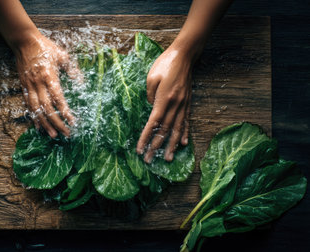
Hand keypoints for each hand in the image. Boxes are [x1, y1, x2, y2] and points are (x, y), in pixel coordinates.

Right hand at [13, 32, 79, 137]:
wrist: (24, 41)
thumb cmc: (45, 47)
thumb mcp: (62, 55)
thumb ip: (71, 69)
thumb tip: (80, 80)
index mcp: (49, 76)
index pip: (58, 98)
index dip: (65, 112)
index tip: (73, 122)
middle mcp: (38, 84)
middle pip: (47, 108)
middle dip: (57, 122)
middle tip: (66, 133)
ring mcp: (29, 86)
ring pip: (36, 110)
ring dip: (45, 124)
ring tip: (53, 135)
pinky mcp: (23, 87)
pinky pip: (28, 105)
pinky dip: (33, 117)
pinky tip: (38, 126)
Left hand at [136, 43, 194, 162]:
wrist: (184, 55)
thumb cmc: (165, 64)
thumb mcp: (151, 77)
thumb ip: (149, 95)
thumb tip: (150, 108)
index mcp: (163, 99)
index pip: (153, 123)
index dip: (146, 138)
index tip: (140, 150)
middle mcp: (175, 105)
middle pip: (164, 130)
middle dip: (156, 147)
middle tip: (149, 160)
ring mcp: (183, 105)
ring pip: (176, 129)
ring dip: (171, 145)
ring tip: (167, 159)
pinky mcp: (188, 103)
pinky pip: (186, 121)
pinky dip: (184, 133)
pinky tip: (183, 144)